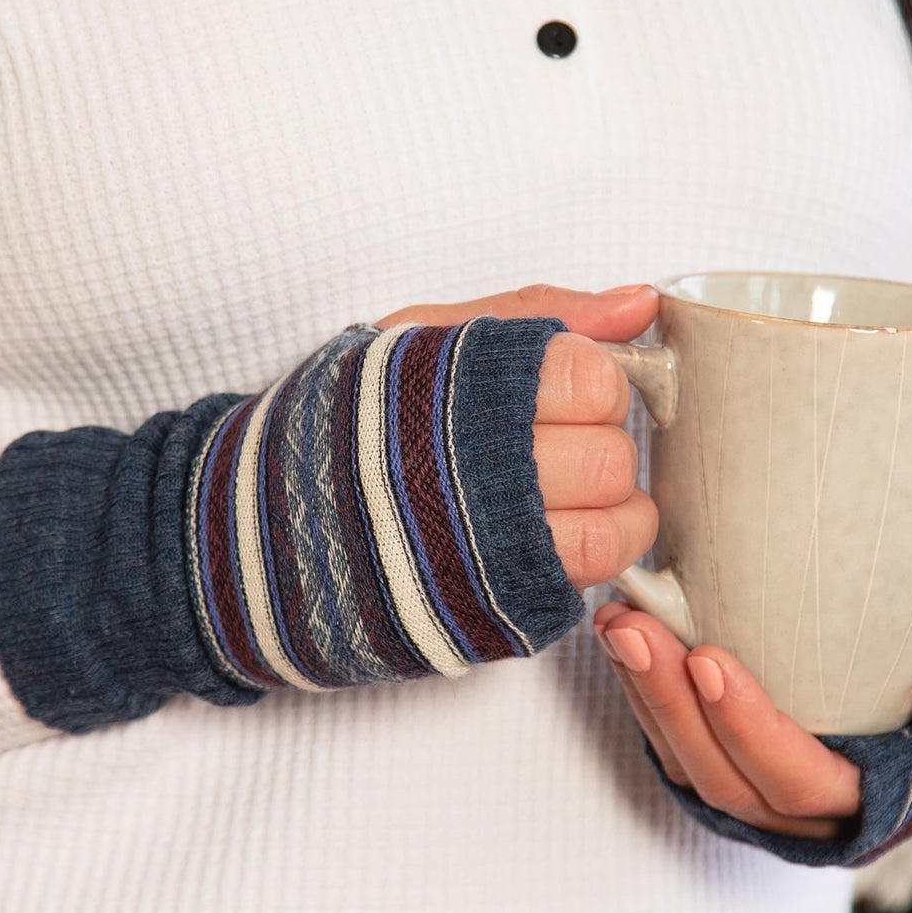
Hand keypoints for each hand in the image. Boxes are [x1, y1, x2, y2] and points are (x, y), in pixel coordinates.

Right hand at [376, 284, 660, 588]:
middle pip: (610, 460)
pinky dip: (589, 556)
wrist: (273, 521)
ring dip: (611, 510)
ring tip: (576, 492)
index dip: (594, 381)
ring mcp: (488, 556)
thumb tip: (638, 303)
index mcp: (468, 395)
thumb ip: (538, 311)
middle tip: (566, 440)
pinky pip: (585, 584)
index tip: (567, 387)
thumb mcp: (424, 333)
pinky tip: (556, 533)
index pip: (593, 381)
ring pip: (611, 533)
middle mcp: (482, 480)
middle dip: (601, 445)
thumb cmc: (350, 419)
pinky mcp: (492, 609)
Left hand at [594, 572, 911, 840]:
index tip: (709, 660)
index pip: (800, 782)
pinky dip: (640, 690)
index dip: (750, 730)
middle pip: (725, 779)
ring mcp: (760, 786)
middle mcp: (811, 808)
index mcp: (880, 794)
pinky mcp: (722, 753)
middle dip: (671, 705)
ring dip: (643, 695)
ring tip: (616, 623)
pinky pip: (670, 740)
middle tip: (633, 629)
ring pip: (686, 762)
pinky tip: (619, 634)